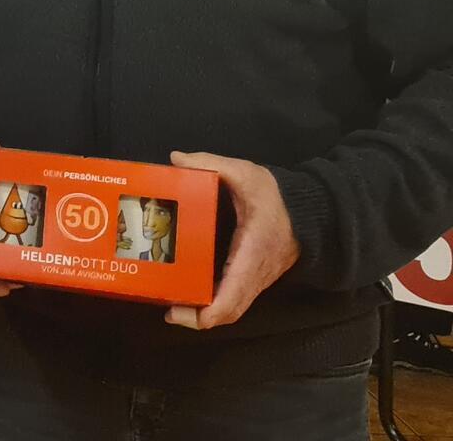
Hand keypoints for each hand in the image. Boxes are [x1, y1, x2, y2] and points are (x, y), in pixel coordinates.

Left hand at [165, 151, 298, 329]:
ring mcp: (257, 279)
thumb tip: (176, 159)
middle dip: (198, 318)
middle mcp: (256, 274)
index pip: (233, 295)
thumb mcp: (246, 174)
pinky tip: (190, 292)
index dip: (209, 312)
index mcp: (253, 252)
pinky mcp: (255, 277)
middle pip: (230, 311)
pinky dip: (214, 303)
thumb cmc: (277, 196)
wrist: (312, 211)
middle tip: (167, 311)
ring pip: (233, 309)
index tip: (180, 314)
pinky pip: (235, 299)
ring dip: (205, 314)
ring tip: (172, 304)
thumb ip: (211, 164)